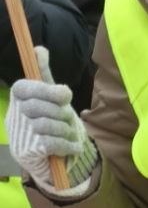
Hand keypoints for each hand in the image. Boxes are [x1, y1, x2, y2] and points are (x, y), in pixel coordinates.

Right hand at [5, 46, 92, 193]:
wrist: (56, 158)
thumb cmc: (53, 122)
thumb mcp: (51, 97)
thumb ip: (44, 75)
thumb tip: (38, 48)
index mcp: (19, 101)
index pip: (24, 88)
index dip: (45, 90)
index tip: (66, 95)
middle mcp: (14, 117)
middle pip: (38, 107)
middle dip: (61, 113)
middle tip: (69, 119)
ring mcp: (18, 136)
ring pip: (45, 125)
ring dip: (66, 130)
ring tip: (70, 133)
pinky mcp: (27, 154)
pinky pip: (50, 143)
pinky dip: (67, 144)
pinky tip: (72, 146)